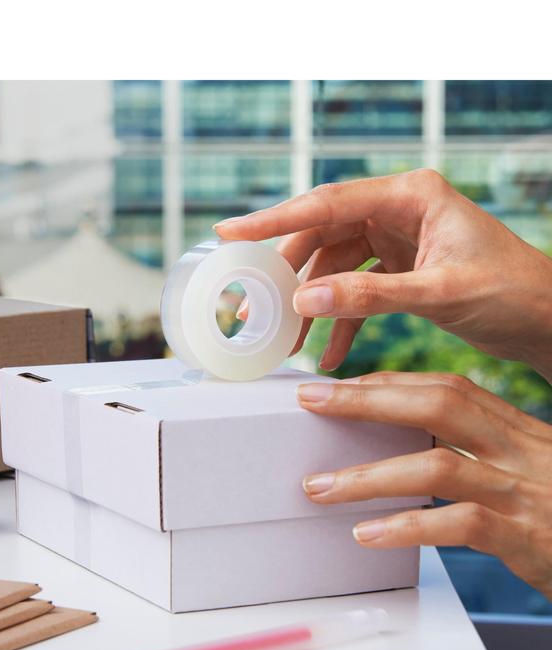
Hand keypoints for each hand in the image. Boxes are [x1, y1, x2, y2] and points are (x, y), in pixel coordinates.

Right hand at [217, 169, 551, 380]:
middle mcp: (399, 210)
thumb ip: (368, 296)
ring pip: (333, 267)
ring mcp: (398, 239)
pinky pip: (354, 290)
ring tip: (288, 342)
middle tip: (255, 309)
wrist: (548, 318)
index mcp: (410, 196)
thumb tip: (303, 299)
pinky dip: (341, 321)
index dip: (274, 220)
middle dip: (288, 276)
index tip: (230, 232)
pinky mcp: (399, 267)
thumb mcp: (438, 293)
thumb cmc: (513, 292)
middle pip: (322, 236)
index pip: (327, 203)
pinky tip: (330, 354)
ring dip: (311, 305)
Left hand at [297, 371, 551, 598]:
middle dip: (368, 402)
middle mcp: (520, 451)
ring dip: (369, 475)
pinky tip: (366, 534)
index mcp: (515, 430)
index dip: (391, 383)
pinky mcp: (527, 537)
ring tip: (318, 486)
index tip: (341, 386)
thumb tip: (404, 448)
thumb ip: (476, 455)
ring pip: (438, 465)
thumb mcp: (525, 471)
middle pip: (439, 404)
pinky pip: (459, 524)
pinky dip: (407, 527)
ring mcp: (524, 492)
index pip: (448, 388)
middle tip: (311, 403)